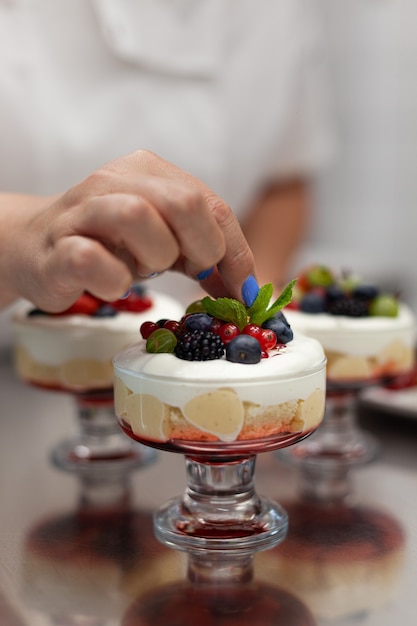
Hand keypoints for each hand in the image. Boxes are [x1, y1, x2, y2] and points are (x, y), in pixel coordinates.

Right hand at [5, 150, 257, 311]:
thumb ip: (204, 255)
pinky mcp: (58, 246)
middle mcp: (115, 180)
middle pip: (185, 203)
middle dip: (203, 249)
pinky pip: (93, 260)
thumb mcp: (164, 241)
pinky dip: (114, 281)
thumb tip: (247, 289)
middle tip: (193, 272)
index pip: (212, 205)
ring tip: (144, 270)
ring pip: (138, 217)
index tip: (243, 290)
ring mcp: (83, 210)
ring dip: (156, 257)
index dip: (236, 252)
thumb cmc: (109, 245)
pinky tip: (112, 283)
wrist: (37, 246)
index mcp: (148, 171)